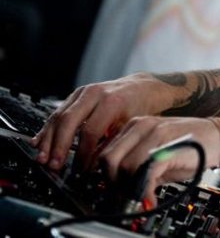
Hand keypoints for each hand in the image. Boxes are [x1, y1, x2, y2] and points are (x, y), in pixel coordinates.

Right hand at [32, 73, 185, 170]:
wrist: (140, 88)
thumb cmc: (138, 108)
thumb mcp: (131, 126)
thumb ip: (113, 143)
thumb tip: (96, 166)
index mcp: (111, 102)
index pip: (91, 131)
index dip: (83, 153)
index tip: (80, 170)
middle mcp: (94, 94)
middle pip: (68, 121)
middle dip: (58, 146)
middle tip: (53, 165)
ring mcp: (82, 93)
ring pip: (58, 116)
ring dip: (48, 140)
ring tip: (42, 159)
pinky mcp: (75, 95)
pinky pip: (57, 112)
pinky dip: (47, 129)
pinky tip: (39, 143)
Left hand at [99, 116, 219, 204]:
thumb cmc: (191, 145)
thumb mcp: (158, 153)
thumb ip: (137, 165)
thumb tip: (120, 187)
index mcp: (136, 125)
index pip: (105, 152)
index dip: (107, 176)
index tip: (117, 190)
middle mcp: (142, 126)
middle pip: (108, 159)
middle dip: (113, 183)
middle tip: (126, 195)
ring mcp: (155, 134)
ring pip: (123, 167)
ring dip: (128, 188)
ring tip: (141, 196)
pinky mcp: (168, 147)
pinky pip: (144, 172)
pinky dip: (143, 190)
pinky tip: (150, 197)